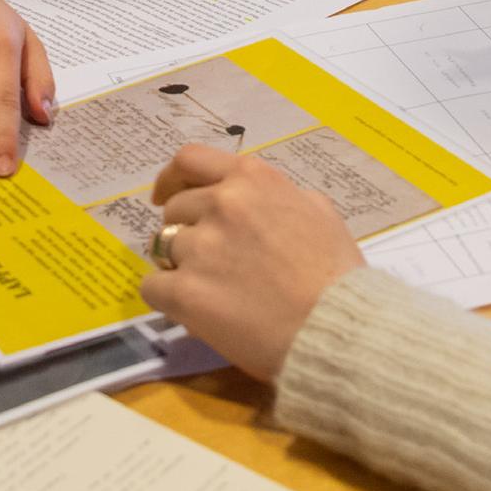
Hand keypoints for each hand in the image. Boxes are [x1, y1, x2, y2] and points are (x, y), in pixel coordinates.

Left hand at [141, 146, 362, 381]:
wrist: (336, 331)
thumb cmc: (337, 276)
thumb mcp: (318, 211)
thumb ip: (280, 196)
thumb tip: (260, 200)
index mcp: (252, 179)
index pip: (190, 159)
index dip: (171, 178)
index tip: (164, 196)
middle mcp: (222, 203)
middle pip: (175, 209)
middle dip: (185, 231)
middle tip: (207, 259)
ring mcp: (201, 246)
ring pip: (161, 246)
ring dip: (177, 264)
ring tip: (207, 288)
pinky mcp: (186, 292)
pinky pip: (153, 287)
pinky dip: (166, 298)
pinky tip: (193, 311)